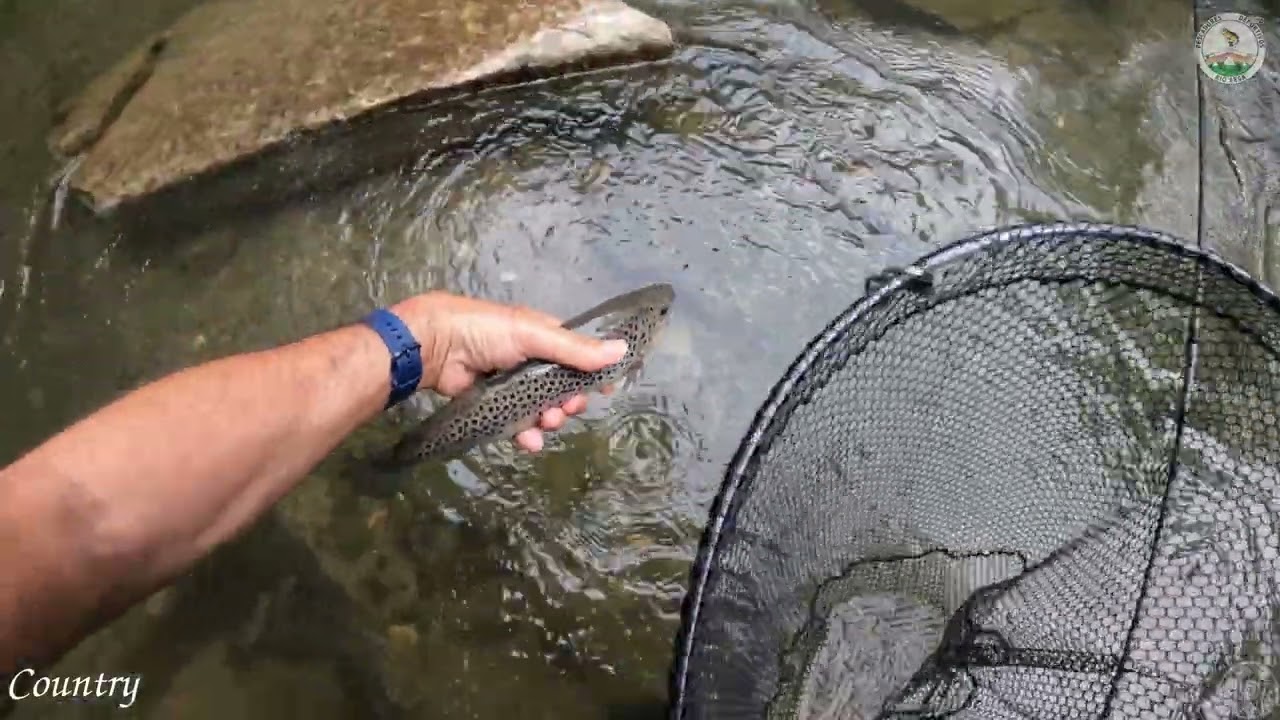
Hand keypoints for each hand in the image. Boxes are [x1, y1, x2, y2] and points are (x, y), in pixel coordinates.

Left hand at [391, 291, 626, 451]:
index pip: (577, 358)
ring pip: (541, 410)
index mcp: (542, 337)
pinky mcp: (492, 406)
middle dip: (568, 403)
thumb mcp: (533, 335)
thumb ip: (575, 349)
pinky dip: (525, 435)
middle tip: (566, 410)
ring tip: (545, 424)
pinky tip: (528, 442)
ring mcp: (510, 385)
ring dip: (548, 420)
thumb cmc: (485, 331)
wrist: (434, 346)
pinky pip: (516, 424)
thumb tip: (624, 350)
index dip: (591, 375)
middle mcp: (529, 362)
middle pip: (561, 389)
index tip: (604, 391)